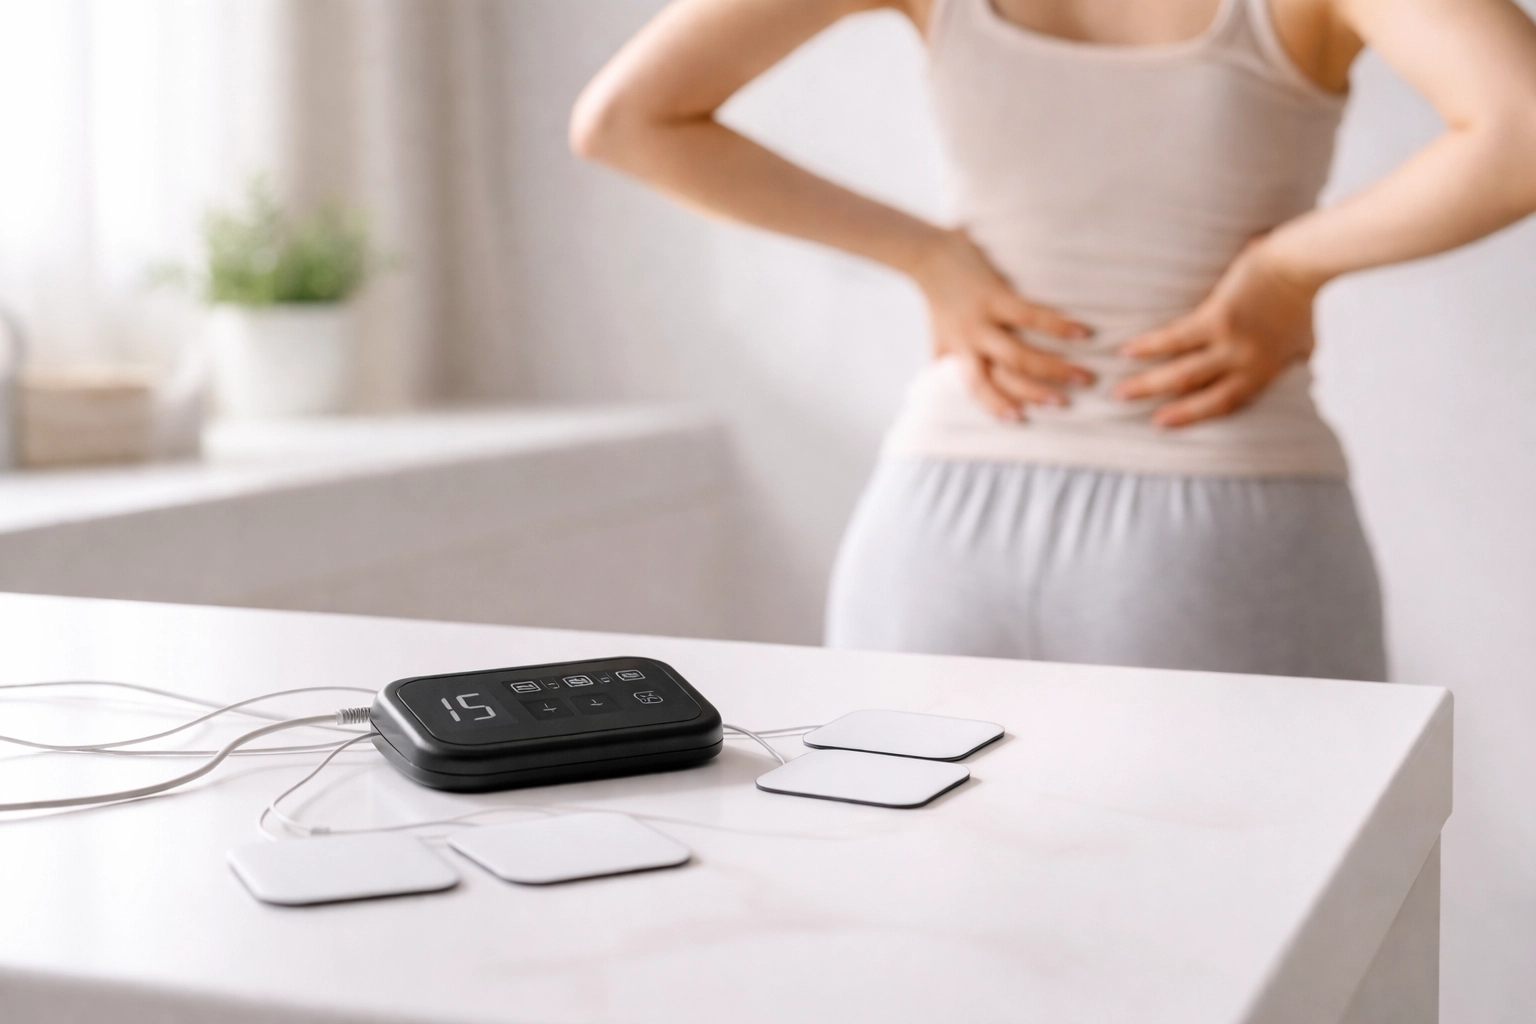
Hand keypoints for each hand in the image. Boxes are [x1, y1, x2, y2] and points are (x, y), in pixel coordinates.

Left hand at [910, 229, 1094, 420]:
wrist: (927, 255)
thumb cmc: (938, 298)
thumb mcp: (938, 335)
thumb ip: (944, 358)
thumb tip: (940, 379)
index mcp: (959, 354)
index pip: (977, 388)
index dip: (996, 406)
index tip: (1020, 421)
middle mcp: (971, 342)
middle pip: (1005, 377)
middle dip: (1036, 393)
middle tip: (1065, 405)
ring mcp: (984, 320)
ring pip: (1020, 354)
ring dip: (1054, 368)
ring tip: (1085, 378)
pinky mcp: (996, 295)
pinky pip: (1031, 315)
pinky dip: (1058, 327)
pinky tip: (1084, 334)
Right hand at [1115, 242, 1319, 427]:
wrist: (1300, 264)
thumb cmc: (1302, 298)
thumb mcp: (1305, 339)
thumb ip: (1297, 356)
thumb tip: (1304, 364)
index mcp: (1264, 372)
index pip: (1224, 403)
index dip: (1192, 416)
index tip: (1162, 423)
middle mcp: (1244, 364)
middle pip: (1196, 393)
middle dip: (1161, 406)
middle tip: (1128, 412)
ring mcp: (1229, 343)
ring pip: (1181, 373)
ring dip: (1146, 383)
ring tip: (1118, 391)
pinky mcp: (1216, 317)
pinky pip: (1175, 338)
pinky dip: (1149, 346)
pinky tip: (1126, 351)